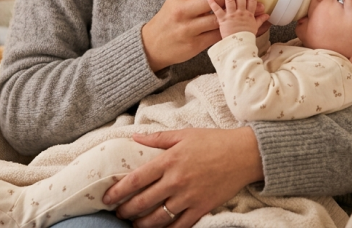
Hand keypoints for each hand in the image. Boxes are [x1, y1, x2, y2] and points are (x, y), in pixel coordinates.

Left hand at [103, 127, 263, 226]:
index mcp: (168, 160)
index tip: (107, 198)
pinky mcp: (202, 208)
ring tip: (134, 225)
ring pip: (158, 218)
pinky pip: (180, 226)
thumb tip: (134, 137)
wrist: (244, 154)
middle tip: (118, 213)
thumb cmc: (213, 141)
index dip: (118, 191)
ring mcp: (189, 197)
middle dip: (126, 211)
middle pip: (143, 202)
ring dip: (142, 224)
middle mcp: (176, 181)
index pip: (135, 180)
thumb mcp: (184, 134)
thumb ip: (157, 138)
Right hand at [141, 0, 264, 72]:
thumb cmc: (168, 19)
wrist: (152, 45)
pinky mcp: (195, 43)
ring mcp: (188, 28)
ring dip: (240, 13)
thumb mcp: (176, 0)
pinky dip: (234, 29)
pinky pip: (218, 35)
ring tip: (257, 6)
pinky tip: (247, 25)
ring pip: (218, 18)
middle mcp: (182, 11)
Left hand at [207, 0, 269, 38]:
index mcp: (249, 15)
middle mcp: (241, 13)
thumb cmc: (247, 38)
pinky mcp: (223, 20)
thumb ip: (261, 20)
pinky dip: (212, 4)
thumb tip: (267, 15)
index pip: (252, 1)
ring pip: (230, 1)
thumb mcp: (256, 28)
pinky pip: (217, 11)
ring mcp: (231, 16)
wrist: (240, 46)